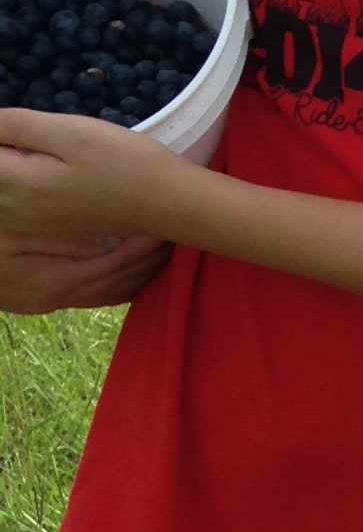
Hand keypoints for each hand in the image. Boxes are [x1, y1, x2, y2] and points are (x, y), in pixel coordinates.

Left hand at [0, 110, 185, 243]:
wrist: (166, 203)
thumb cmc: (122, 162)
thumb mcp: (69, 131)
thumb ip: (17, 125)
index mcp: (17, 183)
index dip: (0, 134)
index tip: (20, 128)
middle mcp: (16, 210)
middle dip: (4, 149)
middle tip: (24, 134)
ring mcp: (33, 223)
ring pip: (0, 193)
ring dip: (9, 169)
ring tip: (35, 153)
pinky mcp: (50, 226)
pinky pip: (12, 207)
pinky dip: (12, 188)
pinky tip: (34, 171)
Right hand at [0, 225, 172, 311]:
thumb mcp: (13, 233)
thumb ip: (58, 239)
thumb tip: (100, 242)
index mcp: (53, 282)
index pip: (113, 267)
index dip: (143, 249)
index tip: (165, 228)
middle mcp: (58, 299)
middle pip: (119, 284)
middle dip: (150, 263)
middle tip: (178, 238)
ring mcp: (51, 303)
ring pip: (111, 294)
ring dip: (142, 275)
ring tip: (167, 252)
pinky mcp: (44, 300)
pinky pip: (95, 296)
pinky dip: (122, 284)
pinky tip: (137, 270)